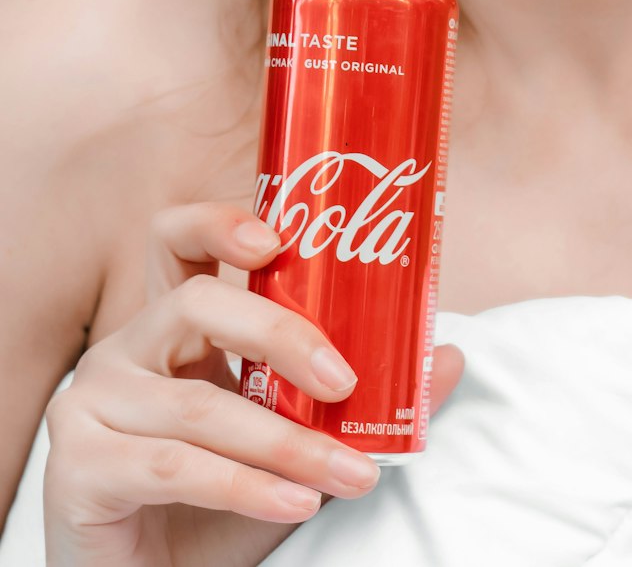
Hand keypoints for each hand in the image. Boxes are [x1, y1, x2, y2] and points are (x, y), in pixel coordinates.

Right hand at [42, 201, 464, 566]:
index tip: (277, 239)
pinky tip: (296, 504)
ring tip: (353, 474)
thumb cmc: (215, 508)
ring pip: (200, 404)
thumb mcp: (296, 449)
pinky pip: (175, 467)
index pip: (176, 241)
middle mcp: (124, 349)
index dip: (218, 223)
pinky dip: (247, 487)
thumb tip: (451, 356)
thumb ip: (363, 401)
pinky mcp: (79, 466)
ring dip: (287, 443)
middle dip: (281, 336)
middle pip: (195, 303)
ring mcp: (91, 404)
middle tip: (344, 379)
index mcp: (170, 326)